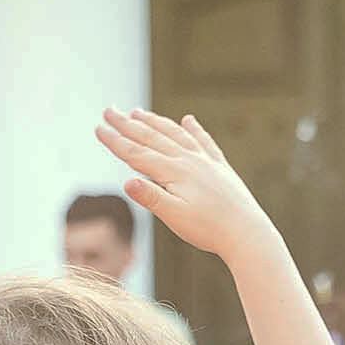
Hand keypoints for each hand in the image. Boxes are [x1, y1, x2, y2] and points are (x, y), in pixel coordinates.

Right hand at [94, 108, 274, 261]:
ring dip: (155, 122)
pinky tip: (188, 120)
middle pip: (152, 137)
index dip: (115, 141)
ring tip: (138, 112)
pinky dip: (194, 129)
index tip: (98, 128)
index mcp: (174, 172)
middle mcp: (188, 160)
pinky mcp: (219, 167)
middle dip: (128, 124)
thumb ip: (151, 198)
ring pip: (175, 134)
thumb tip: (127, 181)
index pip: (137, 153)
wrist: (247, 233)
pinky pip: (203, 141)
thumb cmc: (209, 229)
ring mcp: (205, 161)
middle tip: (109, 111)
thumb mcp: (175, 217)